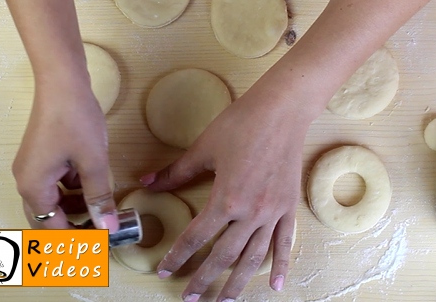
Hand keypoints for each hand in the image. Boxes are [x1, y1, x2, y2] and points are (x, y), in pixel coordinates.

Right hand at [12, 79, 118, 232]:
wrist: (62, 82)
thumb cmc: (75, 120)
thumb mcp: (93, 162)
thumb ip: (99, 197)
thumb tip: (107, 228)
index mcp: (34, 187)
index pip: (52, 228)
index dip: (76, 240)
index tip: (100, 246)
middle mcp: (27, 181)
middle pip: (48, 218)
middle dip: (73, 228)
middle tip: (100, 234)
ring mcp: (33, 168)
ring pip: (54, 201)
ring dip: (76, 208)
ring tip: (103, 210)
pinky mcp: (43, 158)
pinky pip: (58, 184)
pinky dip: (75, 190)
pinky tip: (95, 185)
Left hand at [141, 86, 313, 300]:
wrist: (281, 111)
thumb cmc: (241, 125)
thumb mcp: (204, 149)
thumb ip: (176, 172)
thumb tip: (146, 182)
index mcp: (226, 199)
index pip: (197, 237)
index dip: (178, 255)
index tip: (165, 270)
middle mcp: (251, 213)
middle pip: (224, 256)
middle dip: (203, 279)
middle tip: (190, 298)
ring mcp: (272, 213)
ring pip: (253, 257)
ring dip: (237, 283)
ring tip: (223, 301)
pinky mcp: (288, 208)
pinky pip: (285, 243)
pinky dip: (281, 265)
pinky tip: (276, 286)